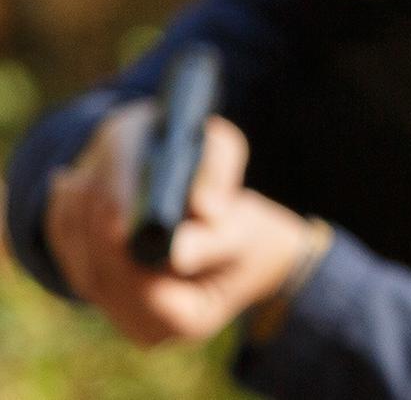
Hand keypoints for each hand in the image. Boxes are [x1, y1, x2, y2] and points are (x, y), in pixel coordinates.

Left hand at [44, 103, 313, 346]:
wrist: (246, 254)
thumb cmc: (254, 238)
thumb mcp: (250, 231)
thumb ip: (221, 228)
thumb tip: (201, 213)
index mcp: (187, 319)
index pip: (141, 292)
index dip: (121, 250)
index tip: (114, 206)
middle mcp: (145, 325)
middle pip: (99, 277)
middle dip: (93, 224)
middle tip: (91, 177)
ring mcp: (118, 310)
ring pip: (77, 262)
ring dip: (77, 215)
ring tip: (81, 175)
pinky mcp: (101, 287)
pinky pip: (69, 254)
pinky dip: (66, 217)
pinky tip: (69, 184)